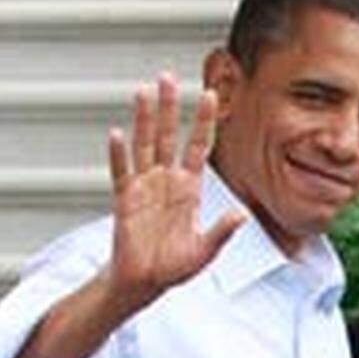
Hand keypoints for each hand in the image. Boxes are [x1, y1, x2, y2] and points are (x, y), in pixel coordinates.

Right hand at [106, 72, 243, 311]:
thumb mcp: (204, 252)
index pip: (197, 147)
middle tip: (167, 76)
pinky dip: (118, 155)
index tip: (209, 94)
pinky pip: (121, 172)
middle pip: (168, 136)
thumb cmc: (174, 268)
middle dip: (169, 107)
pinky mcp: (125, 199)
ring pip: (144, 145)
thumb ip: (221, 232)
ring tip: (143, 91)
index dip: (203, 121)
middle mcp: (166, 181)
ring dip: (143, 119)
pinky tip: (117, 134)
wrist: (145, 282)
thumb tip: (241, 215)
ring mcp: (144, 187)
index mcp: (189, 189)